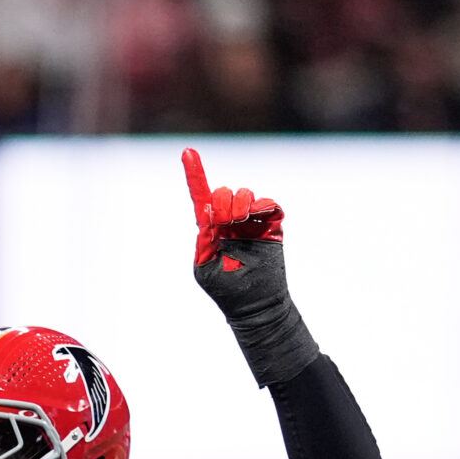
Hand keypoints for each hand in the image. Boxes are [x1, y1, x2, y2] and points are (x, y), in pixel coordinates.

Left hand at [181, 147, 316, 386]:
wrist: (257, 305)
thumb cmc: (226, 290)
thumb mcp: (206, 268)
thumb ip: (204, 240)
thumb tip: (206, 212)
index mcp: (211, 230)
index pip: (202, 198)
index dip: (195, 175)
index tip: (188, 152)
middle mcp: (230, 222)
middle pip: (224, 193)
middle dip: (224, 203)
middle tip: (228, 221)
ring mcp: (252, 222)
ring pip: (245, 194)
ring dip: (242, 204)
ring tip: (242, 221)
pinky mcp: (271, 226)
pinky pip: (269, 204)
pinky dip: (264, 206)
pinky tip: (258, 217)